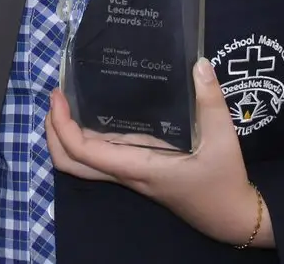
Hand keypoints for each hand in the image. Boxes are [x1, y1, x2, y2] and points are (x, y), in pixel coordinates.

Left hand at [46, 59, 270, 247]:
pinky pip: (102, 156)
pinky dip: (88, 136)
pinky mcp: (138, 170)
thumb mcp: (222, 140)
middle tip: (56, 98)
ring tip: (69, 98)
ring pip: (84, 161)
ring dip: (67, 134)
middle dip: (53, 132)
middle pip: (70, 163)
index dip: (62, 126)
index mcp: (136, 167)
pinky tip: (97, 110)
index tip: (58, 96)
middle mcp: (125, 172)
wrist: (230, 217)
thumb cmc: (223, 182)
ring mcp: (130, 173)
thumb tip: (198, 65)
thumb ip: (211, 102)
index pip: (83, 151)